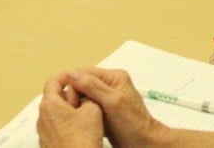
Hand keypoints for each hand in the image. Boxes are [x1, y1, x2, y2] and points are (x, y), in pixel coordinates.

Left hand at [37, 73, 104, 147]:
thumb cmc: (81, 142)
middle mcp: (42, 118)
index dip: (67, 76)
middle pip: (55, 98)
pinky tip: (83, 132)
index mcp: (49, 105)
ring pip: (57, 114)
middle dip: (72, 96)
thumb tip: (86, 96)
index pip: (54, 81)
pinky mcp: (49, 145)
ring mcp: (44, 133)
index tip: (77, 76)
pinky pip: (58, 128)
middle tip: (87, 98)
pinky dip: (69, 125)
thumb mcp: (93, 111)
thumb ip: (88, 97)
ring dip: (71, 111)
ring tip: (88, 116)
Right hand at [51, 68, 167, 147]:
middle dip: (74, 97)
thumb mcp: (113, 102)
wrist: (145, 144)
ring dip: (77, 106)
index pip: (83, 73)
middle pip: (81, 84)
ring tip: (77, 118)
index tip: (68, 100)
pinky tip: (82, 122)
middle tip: (73, 112)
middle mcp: (109, 85)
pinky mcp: (104, 111)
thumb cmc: (135, 126)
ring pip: (82, 97)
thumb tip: (73, 74)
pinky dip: (82, 114)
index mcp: (113, 77)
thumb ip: (93, 86)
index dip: (73, 85)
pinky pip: (87, 108)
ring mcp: (106, 98)